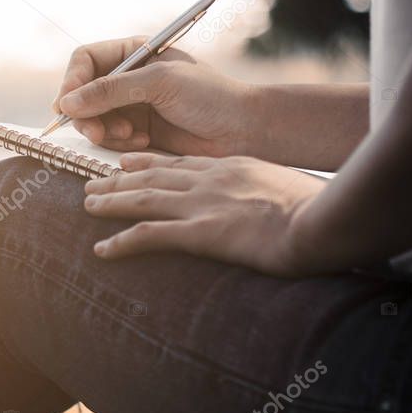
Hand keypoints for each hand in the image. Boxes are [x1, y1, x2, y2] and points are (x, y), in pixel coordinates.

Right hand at [53, 36, 255, 156]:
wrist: (242, 130)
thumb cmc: (210, 96)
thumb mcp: (158, 83)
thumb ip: (111, 90)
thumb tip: (66, 103)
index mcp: (134, 52)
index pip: (85, 60)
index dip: (72, 81)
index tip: (67, 105)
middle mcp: (128, 76)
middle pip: (82, 92)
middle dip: (87, 113)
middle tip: (97, 132)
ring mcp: (131, 105)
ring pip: (92, 118)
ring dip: (104, 130)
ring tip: (130, 136)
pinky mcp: (136, 130)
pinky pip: (108, 137)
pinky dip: (118, 142)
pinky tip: (142, 141)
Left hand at [83, 152, 326, 276]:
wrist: (325, 221)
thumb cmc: (321, 210)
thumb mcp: (291, 191)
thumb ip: (270, 193)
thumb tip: (273, 206)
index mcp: (234, 167)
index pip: (183, 162)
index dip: (151, 162)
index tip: (129, 163)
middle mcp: (212, 179)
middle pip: (155, 175)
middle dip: (120, 179)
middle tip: (94, 183)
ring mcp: (204, 204)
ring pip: (143, 198)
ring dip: (111, 202)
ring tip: (87, 206)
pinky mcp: (201, 232)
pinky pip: (150, 235)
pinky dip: (122, 242)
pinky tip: (102, 250)